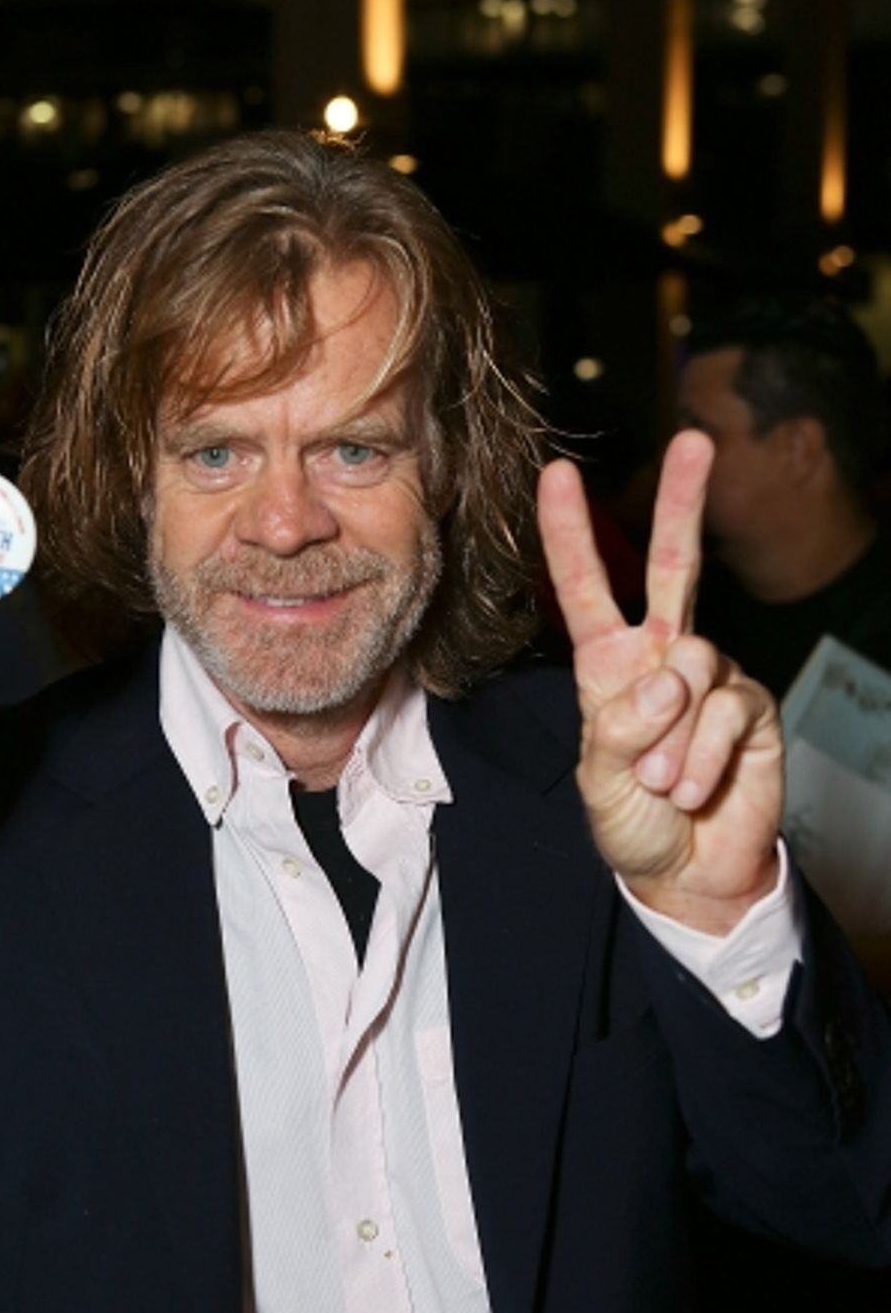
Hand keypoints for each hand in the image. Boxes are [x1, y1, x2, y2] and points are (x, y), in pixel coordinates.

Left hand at [537, 430, 781, 932]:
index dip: (571, 535)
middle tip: (695, 440)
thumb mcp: (600, 776)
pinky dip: (703, 758)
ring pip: (692, 669)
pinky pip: (727, 713)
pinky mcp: (754, 708)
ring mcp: (713, 677)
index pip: (587, 589)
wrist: (686, 872)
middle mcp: (664, 655)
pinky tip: (696, 788)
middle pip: (677, 566)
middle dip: (685, 501)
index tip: (558, 474)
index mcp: (611, 663)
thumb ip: (623, 727)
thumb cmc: (632, 818)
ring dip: (670, 741)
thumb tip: (669, 681)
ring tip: (663, 784)